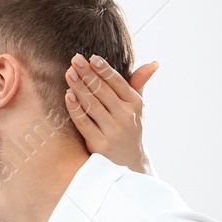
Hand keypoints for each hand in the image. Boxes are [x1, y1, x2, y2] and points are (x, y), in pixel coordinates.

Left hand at [64, 54, 157, 173]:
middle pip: (102, 91)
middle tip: (75, 60)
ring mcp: (113, 131)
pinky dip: (75, 108)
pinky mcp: (100, 144)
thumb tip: (153, 63)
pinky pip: (84, 123)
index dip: (104, 69)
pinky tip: (68, 95)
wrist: (128, 163)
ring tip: (69, 73)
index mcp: (135, 104)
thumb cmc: (129, 128)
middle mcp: (126, 116)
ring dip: (79, 87)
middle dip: (88, 74)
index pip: (117, 82)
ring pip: (92, 105)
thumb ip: (139, 84)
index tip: (92, 57)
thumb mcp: (137, 107)